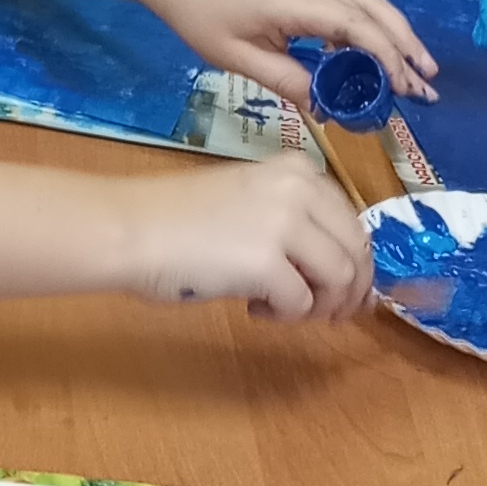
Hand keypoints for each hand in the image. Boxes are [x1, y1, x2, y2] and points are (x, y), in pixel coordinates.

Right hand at [114, 150, 370, 319]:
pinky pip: (302, 304)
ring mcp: (286, 224)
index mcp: (298, 169)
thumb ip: (293, 220)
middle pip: (356, 252)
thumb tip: (333, 265)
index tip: (342, 290)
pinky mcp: (268, 263)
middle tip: (327, 315)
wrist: (130, 229)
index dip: (355, 263)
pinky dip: (285, 315)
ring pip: (340, 279)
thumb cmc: (178, 218)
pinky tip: (253, 307)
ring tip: (281, 309)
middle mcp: (300, 188)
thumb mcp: (249, 200)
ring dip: (318, 305)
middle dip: (349, 292)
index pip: (353, 222)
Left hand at [144, 0, 433, 109]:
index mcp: (298, 1)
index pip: (358, 28)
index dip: (387, 59)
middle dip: (406, 47)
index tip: (405, 89)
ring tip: (418, 69)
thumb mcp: (240, 59)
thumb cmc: (203, 15)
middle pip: (376, 11)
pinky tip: (378, 52)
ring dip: (397, 35)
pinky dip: (374, 26)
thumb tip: (327, 108)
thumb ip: (287, 81)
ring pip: (369, 4)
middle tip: (428, 85)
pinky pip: (353, 2)